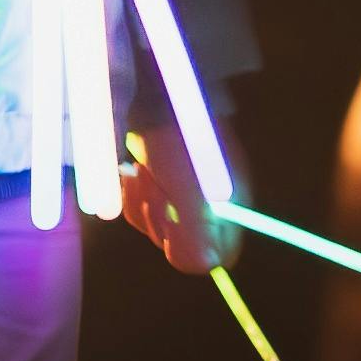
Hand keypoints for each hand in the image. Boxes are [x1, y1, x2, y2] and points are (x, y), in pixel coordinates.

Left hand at [123, 120, 241, 274]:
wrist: (155, 96)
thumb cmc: (179, 139)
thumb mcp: (189, 185)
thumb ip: (198, 227)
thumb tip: (211, 265)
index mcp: (228, 207)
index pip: (220, 255)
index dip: (193, 249)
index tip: (174, 228)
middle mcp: (209, 207)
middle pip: (180, 245)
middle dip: (160, 221)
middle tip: (155, 190)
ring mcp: (182, 197)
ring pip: (155, 230)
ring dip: (142, 205)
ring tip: (142, 173)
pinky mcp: (158, 188)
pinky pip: (139, 213)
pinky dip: (132, 197)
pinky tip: (131, 173)